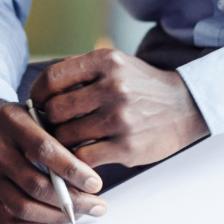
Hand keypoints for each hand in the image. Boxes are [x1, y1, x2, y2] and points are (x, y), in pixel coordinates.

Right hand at [0, 98, 105, 223]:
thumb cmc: (15, 124)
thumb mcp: (35, 114)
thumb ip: (59, 136)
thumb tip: (89, 174)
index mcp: (9, 121)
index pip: (43, 150)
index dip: (72, 170)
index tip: (95, 183)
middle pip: (35, 185)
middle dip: (72, 201)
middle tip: (96, 205)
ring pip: (24, 208)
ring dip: (58, 216)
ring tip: (79, 213)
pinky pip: (11, 222)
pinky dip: (36, 223)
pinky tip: (52, 215)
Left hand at [29, 49, 207, 169]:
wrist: (185, 106)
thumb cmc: (140, 86)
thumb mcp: (114, 64)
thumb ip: (80, 72)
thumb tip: (39, 92)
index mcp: (105, 62)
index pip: (53, 78)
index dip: (38, 93)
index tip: (38, 103)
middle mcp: (113, 87)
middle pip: (56, 110)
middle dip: (49, 121)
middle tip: (53, 126)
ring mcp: (121, 118)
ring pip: (67, 136)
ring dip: (62, 143)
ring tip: (68, 142)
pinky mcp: (128, 147)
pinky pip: (84, 158)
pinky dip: (76, 162)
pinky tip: (80, 158)